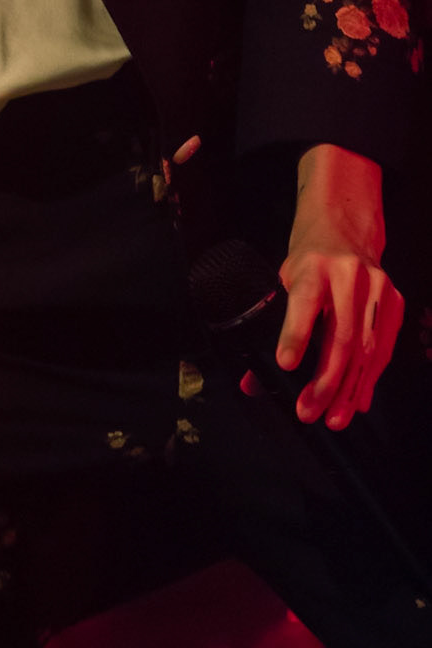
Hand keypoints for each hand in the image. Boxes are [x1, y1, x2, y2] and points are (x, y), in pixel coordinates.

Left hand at [253, 143, 403, 428]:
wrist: (346, 228)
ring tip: (334, 419)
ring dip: (349, 389)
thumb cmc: (309, 260)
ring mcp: (377, 288)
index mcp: (313, 267)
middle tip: (308, 412)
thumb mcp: (283, 282)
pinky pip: (384, 348)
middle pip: (340, 335)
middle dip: (325, 381)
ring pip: (366, 348)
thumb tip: (252, 382)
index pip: (304, 302)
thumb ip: (271, 328)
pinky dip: (370, 378)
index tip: (284, 364)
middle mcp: (349, 277)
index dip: (295, 334)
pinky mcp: (395, 301)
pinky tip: (357, 401)